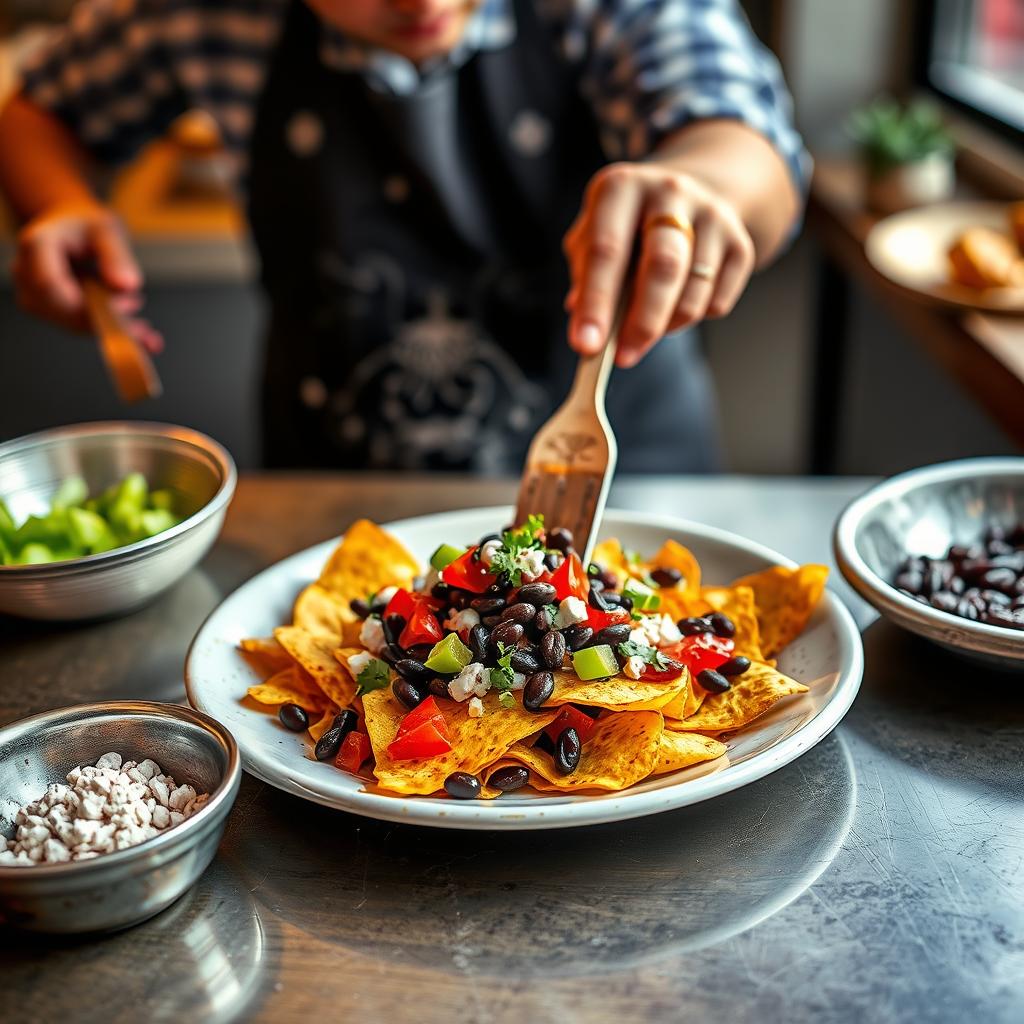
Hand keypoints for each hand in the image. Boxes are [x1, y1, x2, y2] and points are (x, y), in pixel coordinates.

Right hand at [12, 202, 162, 352]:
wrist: (72, 228)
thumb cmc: (87, 225)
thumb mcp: (108, 229)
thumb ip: (117, 256)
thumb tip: (127, 285)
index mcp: (37, 245)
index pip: (50, 284)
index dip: (86, 302)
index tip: (123, 305)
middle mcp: (26, 271)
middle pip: (62, 310)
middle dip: (106, 318)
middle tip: (139, 309)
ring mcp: (32, 292)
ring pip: (71, 323)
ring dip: (110, 326)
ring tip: (140, 317)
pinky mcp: (46, 308)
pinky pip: (76, 325)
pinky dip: (107, 328)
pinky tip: (133, 327)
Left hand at [563, 162, 754, 367]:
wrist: (693, 191)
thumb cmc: (629, 223)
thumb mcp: (594, 232)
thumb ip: (584, 274)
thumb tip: (583, 322)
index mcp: (622, 188)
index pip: (606, 251)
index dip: (595, 302)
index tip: (586, 345)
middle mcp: (670, 193)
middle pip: (662, 267)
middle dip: (641, 322)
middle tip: (623, 356)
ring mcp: (711, 216)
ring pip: (693, 291)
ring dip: (666, 326)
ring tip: (645, 332)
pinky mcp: (740, 244)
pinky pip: (717, 303)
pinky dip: (693, 319)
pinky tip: (675, 307)